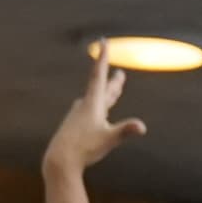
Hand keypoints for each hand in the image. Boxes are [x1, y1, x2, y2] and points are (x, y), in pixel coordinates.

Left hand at [43, 50, 145, 183]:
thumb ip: (126, 130)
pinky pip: (91, 111)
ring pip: (97, 100)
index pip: (99, 75)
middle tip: (120, 72)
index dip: (103, 58)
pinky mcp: (76, 125)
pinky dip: (100, 107)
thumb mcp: (108, 139)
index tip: (104, 42)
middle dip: (113, 80)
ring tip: (113, 90)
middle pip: (102, 88)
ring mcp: (79, 115)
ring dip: (107, 93)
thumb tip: (142, 127)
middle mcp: (84, 106)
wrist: (60, 160)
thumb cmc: (83, 148)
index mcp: (92, 103)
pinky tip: (97, 113)